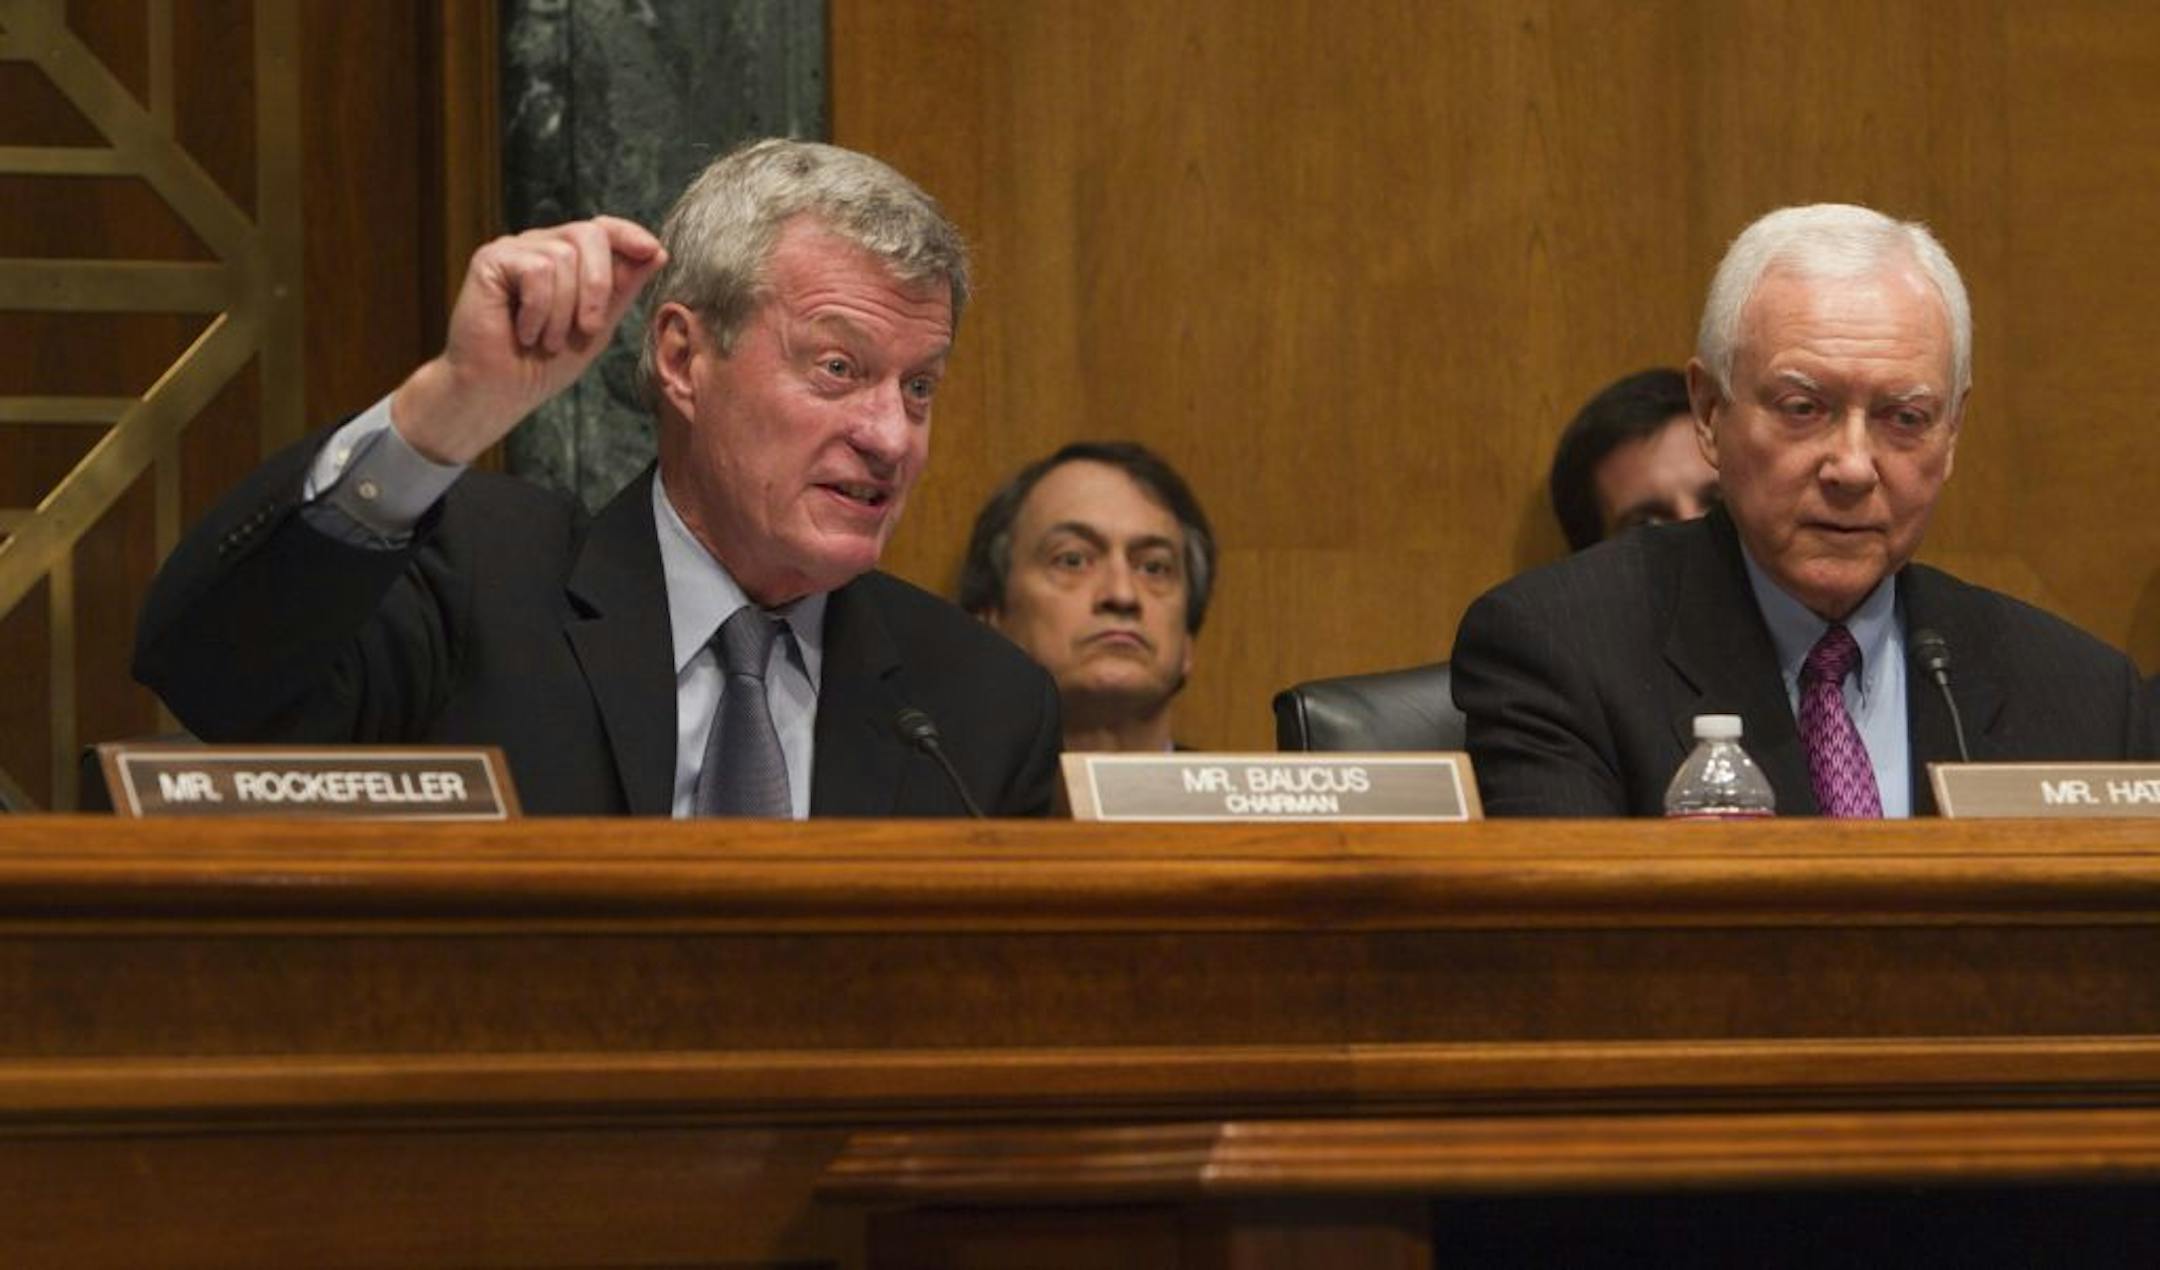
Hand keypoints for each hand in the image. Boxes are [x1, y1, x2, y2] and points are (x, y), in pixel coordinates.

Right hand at [389, 216, 666, 463]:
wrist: (499, 392)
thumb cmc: (544, 365)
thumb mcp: (597, 326)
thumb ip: (622, 289)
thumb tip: (658, 252)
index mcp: (568, 259)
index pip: (603, 228)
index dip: (629, 234)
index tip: (651, 250)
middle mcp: (540, 246)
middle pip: (589, 234)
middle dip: (597, 285)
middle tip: (587, 328)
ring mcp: (514, 250)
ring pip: (562, 257)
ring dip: (562, 311)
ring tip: (546, 340)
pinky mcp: (490, 260)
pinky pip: (536, 270)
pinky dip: (538, 310)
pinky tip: (523, 331)